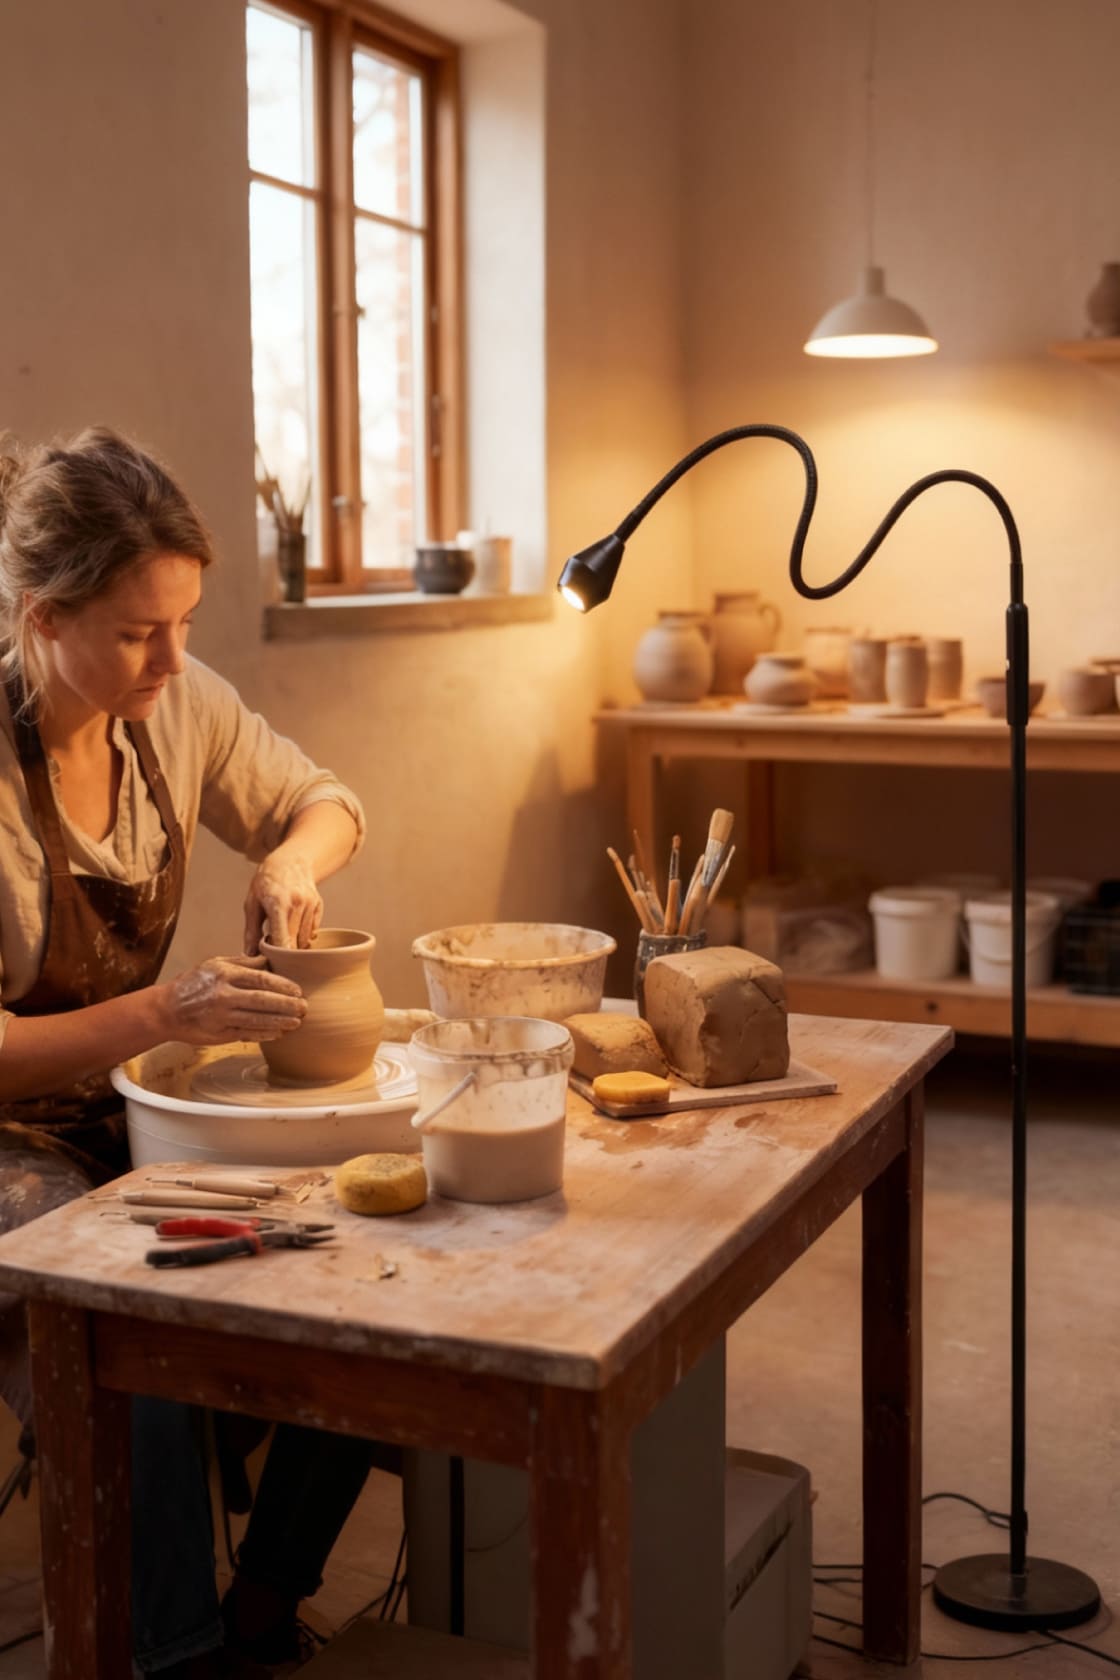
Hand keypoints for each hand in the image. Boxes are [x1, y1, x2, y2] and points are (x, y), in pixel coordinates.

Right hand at [160, 956, 305, 1045]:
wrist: (166, 1009)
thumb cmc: (193, 983)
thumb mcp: (214, 964)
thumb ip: (243, 962)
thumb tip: (269, 959)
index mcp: (225, 974)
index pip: (261, 979)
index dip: (282, 985)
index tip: (298, 990)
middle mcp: (223, 994)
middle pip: (262, 1000)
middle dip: (287, 1005)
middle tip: (304, 1007)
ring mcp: (221, 1016)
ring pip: (257, 1019)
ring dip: (280, 1022)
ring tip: (297, 1022)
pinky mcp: (219, 1033)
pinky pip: (247, 1034)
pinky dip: (264, 1035)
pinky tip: (278, 1033)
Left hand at [244, 849, 322, 952]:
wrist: (289, 861)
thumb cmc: (266, 882)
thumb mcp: (252, 904)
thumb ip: (251, 931)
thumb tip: (250, 954)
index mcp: (278, 904)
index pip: (282, 941)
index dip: (276, 955)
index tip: (270, 959)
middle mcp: (297, 905)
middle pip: (295, 944)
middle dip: (284, 951)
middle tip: (273, 947)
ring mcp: (310, 905)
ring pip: (305, 939)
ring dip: (294, 942)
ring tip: (282, 931)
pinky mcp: (318, 906)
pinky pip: (312, 931)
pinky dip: (303, 934)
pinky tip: (293, 924)